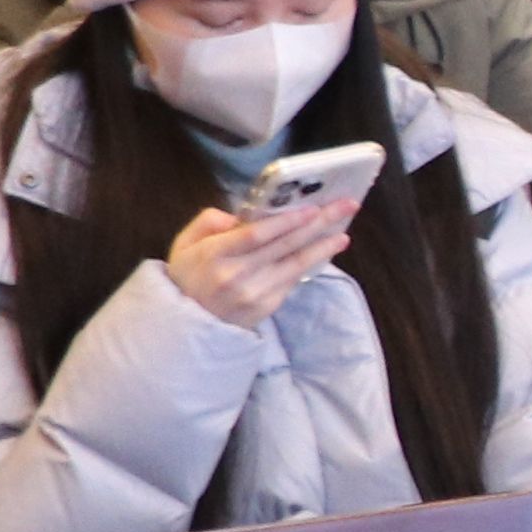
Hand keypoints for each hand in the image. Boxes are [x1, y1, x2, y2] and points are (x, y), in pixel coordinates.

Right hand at [163, 192, 354, 330]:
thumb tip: (243, 216)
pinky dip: (310, 263)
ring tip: (343, 233)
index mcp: (213, 254)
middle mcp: (236, 275)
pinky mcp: (266, 308)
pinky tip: (324, 251)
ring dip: (324, 247)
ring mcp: (254, 294)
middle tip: (346, 206)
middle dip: (319, 223)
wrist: (186, 325)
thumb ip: (209, 222)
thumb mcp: (185, 244)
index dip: (287, 221)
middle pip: (284, 245)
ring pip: (296, 264)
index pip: (256, 235)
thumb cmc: (188, 276)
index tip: (314, 208)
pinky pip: (292, 280)